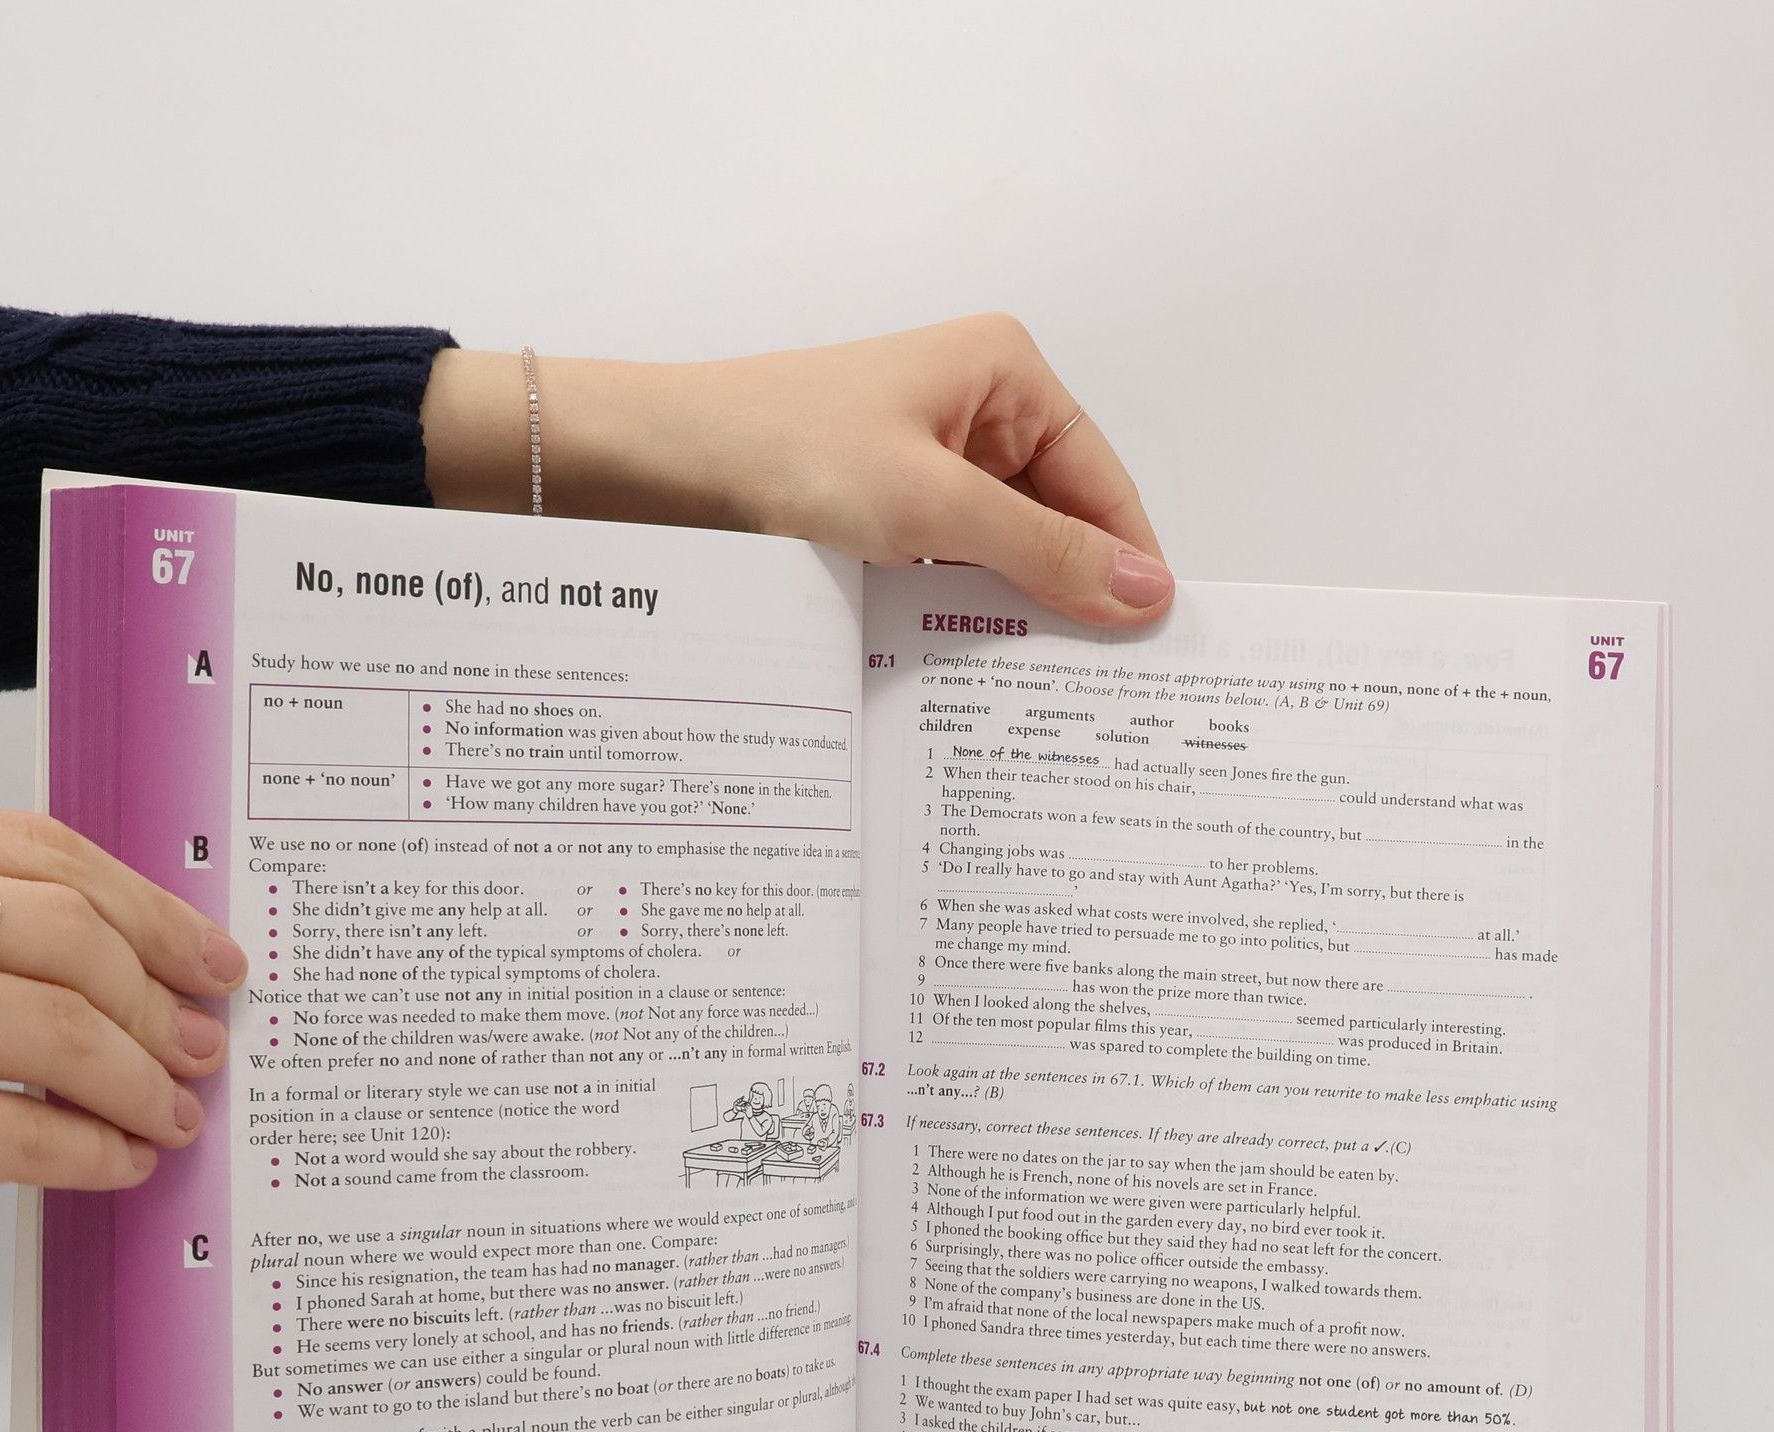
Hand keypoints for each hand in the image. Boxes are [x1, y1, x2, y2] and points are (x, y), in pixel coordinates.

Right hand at [0, 796, 245, 1239]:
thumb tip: (119, 968)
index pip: (37, 850)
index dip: (147, 906)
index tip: (207, 951)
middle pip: (67, 934)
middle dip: (157, 998)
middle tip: (200, 1043)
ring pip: (60, 1028)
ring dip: (141, 1078)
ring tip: (172, 1112)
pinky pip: (21, 1130)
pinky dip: (91, 1149)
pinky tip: (118, 1161)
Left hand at [420, 314, 1172, 628]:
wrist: (649, 465)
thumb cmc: (781, 449)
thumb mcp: (931, 505)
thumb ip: (1044, 553)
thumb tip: (1146, 593)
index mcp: (1004, 373)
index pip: (1102, 482)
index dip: (1128, 563)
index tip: (1152, 646)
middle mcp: (973, 408)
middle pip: (1055, 519)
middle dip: (1068, 594)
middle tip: (1098, 687)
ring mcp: (922, 459)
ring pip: (998, 550)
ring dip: (1009, 610)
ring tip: (1036, 689)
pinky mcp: (878, 506)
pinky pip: (945, 564)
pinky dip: (957, 609)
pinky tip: (966, 667)